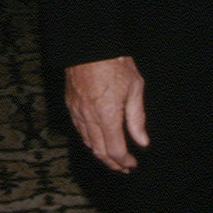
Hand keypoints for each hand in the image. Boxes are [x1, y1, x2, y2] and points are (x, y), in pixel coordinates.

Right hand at [65, 55, 147, 172]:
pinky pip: (79, 131)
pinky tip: (98, 141)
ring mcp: (77, 112)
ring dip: (100, 154)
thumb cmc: (115, 62)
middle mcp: (89, 117)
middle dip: (112, 163)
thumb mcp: (135, 88)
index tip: (132, 164)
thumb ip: (137, 118)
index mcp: (107, 114)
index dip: (123, 161)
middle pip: (99, 151)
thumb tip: (142, 142)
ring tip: (113, 159)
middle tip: (124, 167)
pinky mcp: (70, 106)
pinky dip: (90, 141)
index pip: (114, 149)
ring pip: (87, 143)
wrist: (90, 45)